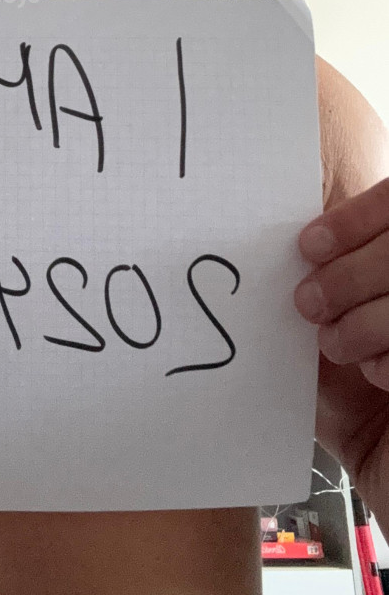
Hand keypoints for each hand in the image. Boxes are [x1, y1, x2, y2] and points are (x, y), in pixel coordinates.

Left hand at [295, 175, 388, 520]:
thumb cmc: (373, 426)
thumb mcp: (334, 356)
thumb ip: (322, 301)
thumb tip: (267, 261)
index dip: (354, 218)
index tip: (309, 245)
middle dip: (348, 273)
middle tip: (309, 304)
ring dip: (364, 320)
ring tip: (338, 347)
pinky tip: (380, 379)